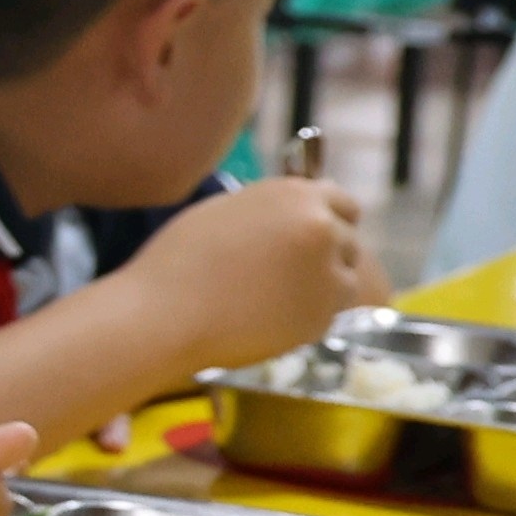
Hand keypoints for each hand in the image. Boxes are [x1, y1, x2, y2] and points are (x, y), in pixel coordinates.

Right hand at [124, 173, 384, 370]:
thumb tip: (302, 212)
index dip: (329, 220)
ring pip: (346, 281)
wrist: (166, 315)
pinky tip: (268, 318)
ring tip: (275, 298)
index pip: (344, 204)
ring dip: (323, 288)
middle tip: (284, 273)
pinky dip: (307, 316)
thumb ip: (275, 208)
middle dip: (325, 255)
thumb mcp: (227, 210)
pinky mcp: (323, 319)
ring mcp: (328, 277)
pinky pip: (327, 314)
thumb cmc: (181, 258)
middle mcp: (323, 230)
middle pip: (349, 242)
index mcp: (298, 196)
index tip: (311, 236)